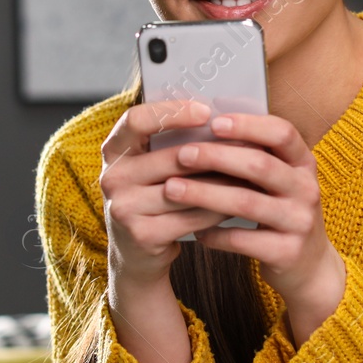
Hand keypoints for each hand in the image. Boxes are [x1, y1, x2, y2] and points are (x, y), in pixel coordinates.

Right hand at [98, 99, 233, 287]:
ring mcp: (124, 208)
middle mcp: (112, 177)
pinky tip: (236, 204)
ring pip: (187, 189)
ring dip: (223, 182)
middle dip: (214, 151)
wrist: (134, 251)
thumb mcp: (149, 166)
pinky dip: (218, 210)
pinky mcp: (143, 235)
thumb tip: (223, 119)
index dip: (172, 113)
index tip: (206, 111)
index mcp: (113, 150)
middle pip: (170, 156)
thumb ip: (171, 143)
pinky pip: (191, 218)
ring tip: (250, 173)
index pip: (136, 120)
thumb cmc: (152, 196)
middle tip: (248, 144)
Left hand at [169, 112, 346, 344]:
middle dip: (216, 157)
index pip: (282, 133)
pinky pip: (242, 240)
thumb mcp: (281, 182)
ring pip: (246, 202)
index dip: (248, 125)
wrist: (310, 267)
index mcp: (304, 164)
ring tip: (173, 189)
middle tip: (182, 154)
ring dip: (205, 194)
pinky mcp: (287, 252)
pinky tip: (194, 230)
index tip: (214, 122)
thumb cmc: (282, 214)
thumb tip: (204, 131)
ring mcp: (300, 222)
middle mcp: (307, 189)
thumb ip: (256, 158)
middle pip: (259, 165)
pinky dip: (214, 233)